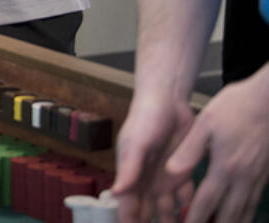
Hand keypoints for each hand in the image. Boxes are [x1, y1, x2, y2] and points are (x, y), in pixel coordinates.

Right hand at [112, 91, 195, 222]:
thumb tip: (116, 194)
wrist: (168, 100)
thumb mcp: (136, 143)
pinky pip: (186, 195)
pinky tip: (195, 214)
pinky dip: (189, 206)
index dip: (129, 222)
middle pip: (146, 211)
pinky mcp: (182, 171)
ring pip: (167, 208)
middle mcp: (146, 181)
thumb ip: (128, 169)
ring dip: (171, 220)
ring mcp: (164, 177)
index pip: (128, 208)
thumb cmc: (145, 119)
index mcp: (130, 176)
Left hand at [163, 70, 268, 222]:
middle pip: (229, 215)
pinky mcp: (265, 174)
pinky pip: (254, 201)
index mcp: (224, 166)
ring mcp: (257, 178)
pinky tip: (239, 217)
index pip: (206, 202)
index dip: (194, 218)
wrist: (268, 100)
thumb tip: (171, 173)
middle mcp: (243, 178)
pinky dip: (245, 214)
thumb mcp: (206, 124)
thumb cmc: (236, 107)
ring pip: (244, 211)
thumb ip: (189, 151)